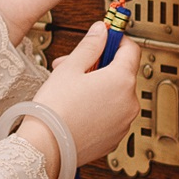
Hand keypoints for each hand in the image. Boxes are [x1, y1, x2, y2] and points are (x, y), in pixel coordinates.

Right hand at [16, 26, 140, 178]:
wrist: (47, 148)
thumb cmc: (55, 110)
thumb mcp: (70, 68)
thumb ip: (90, 45)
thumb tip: (101, 31)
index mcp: (121, 80)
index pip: (131, 49)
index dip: (117, 39)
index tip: (106, 37)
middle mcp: (129, 102)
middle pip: (122, 73)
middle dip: (100, 66)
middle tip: (75, 67)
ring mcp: (124, 122)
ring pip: (116, 95)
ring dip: (99, 88)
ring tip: (72, 91)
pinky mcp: (116, 137)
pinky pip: (112, 114)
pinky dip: (99, 108)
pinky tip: (78, 109)